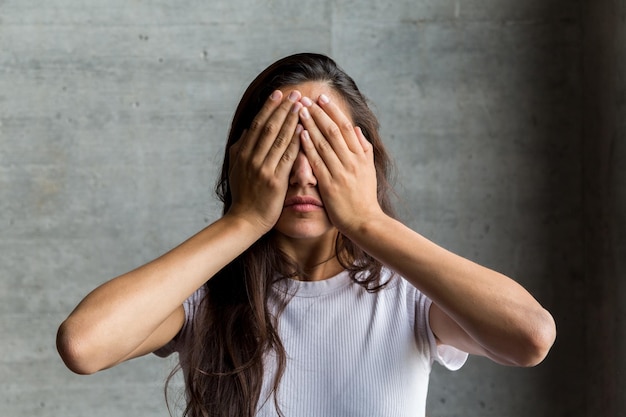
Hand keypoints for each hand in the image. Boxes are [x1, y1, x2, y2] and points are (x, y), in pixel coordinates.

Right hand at [226, 90, 302, 233]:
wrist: (245, 221)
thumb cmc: (244, 196)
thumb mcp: (236, 169)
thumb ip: (240, 149)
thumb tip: (246, 130)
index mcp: (242, 153)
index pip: (257, 124)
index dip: (268, 107)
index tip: (279, 93)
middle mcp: (251, 158)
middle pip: (268, 127)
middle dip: (282, 108)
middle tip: (295, 93)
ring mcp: (262, 169)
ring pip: (278, 138)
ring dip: (291, 119)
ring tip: (301, 105)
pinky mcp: (274, 181)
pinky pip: (287, 156)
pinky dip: (295, 141)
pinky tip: (304, 129)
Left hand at [297, 94, 384, 234]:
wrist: (364, 221)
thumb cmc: (364, 197)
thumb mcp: (369, 170)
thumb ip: (363, 148)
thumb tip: (356, 129)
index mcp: (360, 156)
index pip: (345, 127)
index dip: (333, 110)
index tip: (321, 98)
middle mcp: (351, 161)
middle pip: (332, 131)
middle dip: (317, 113)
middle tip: (305, 98)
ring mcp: (340, 172)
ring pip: (323, 143)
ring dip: (310, 124)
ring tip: (298, 110)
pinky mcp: (330, 185)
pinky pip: (317, 161)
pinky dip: (308, 146)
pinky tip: (299, 134)